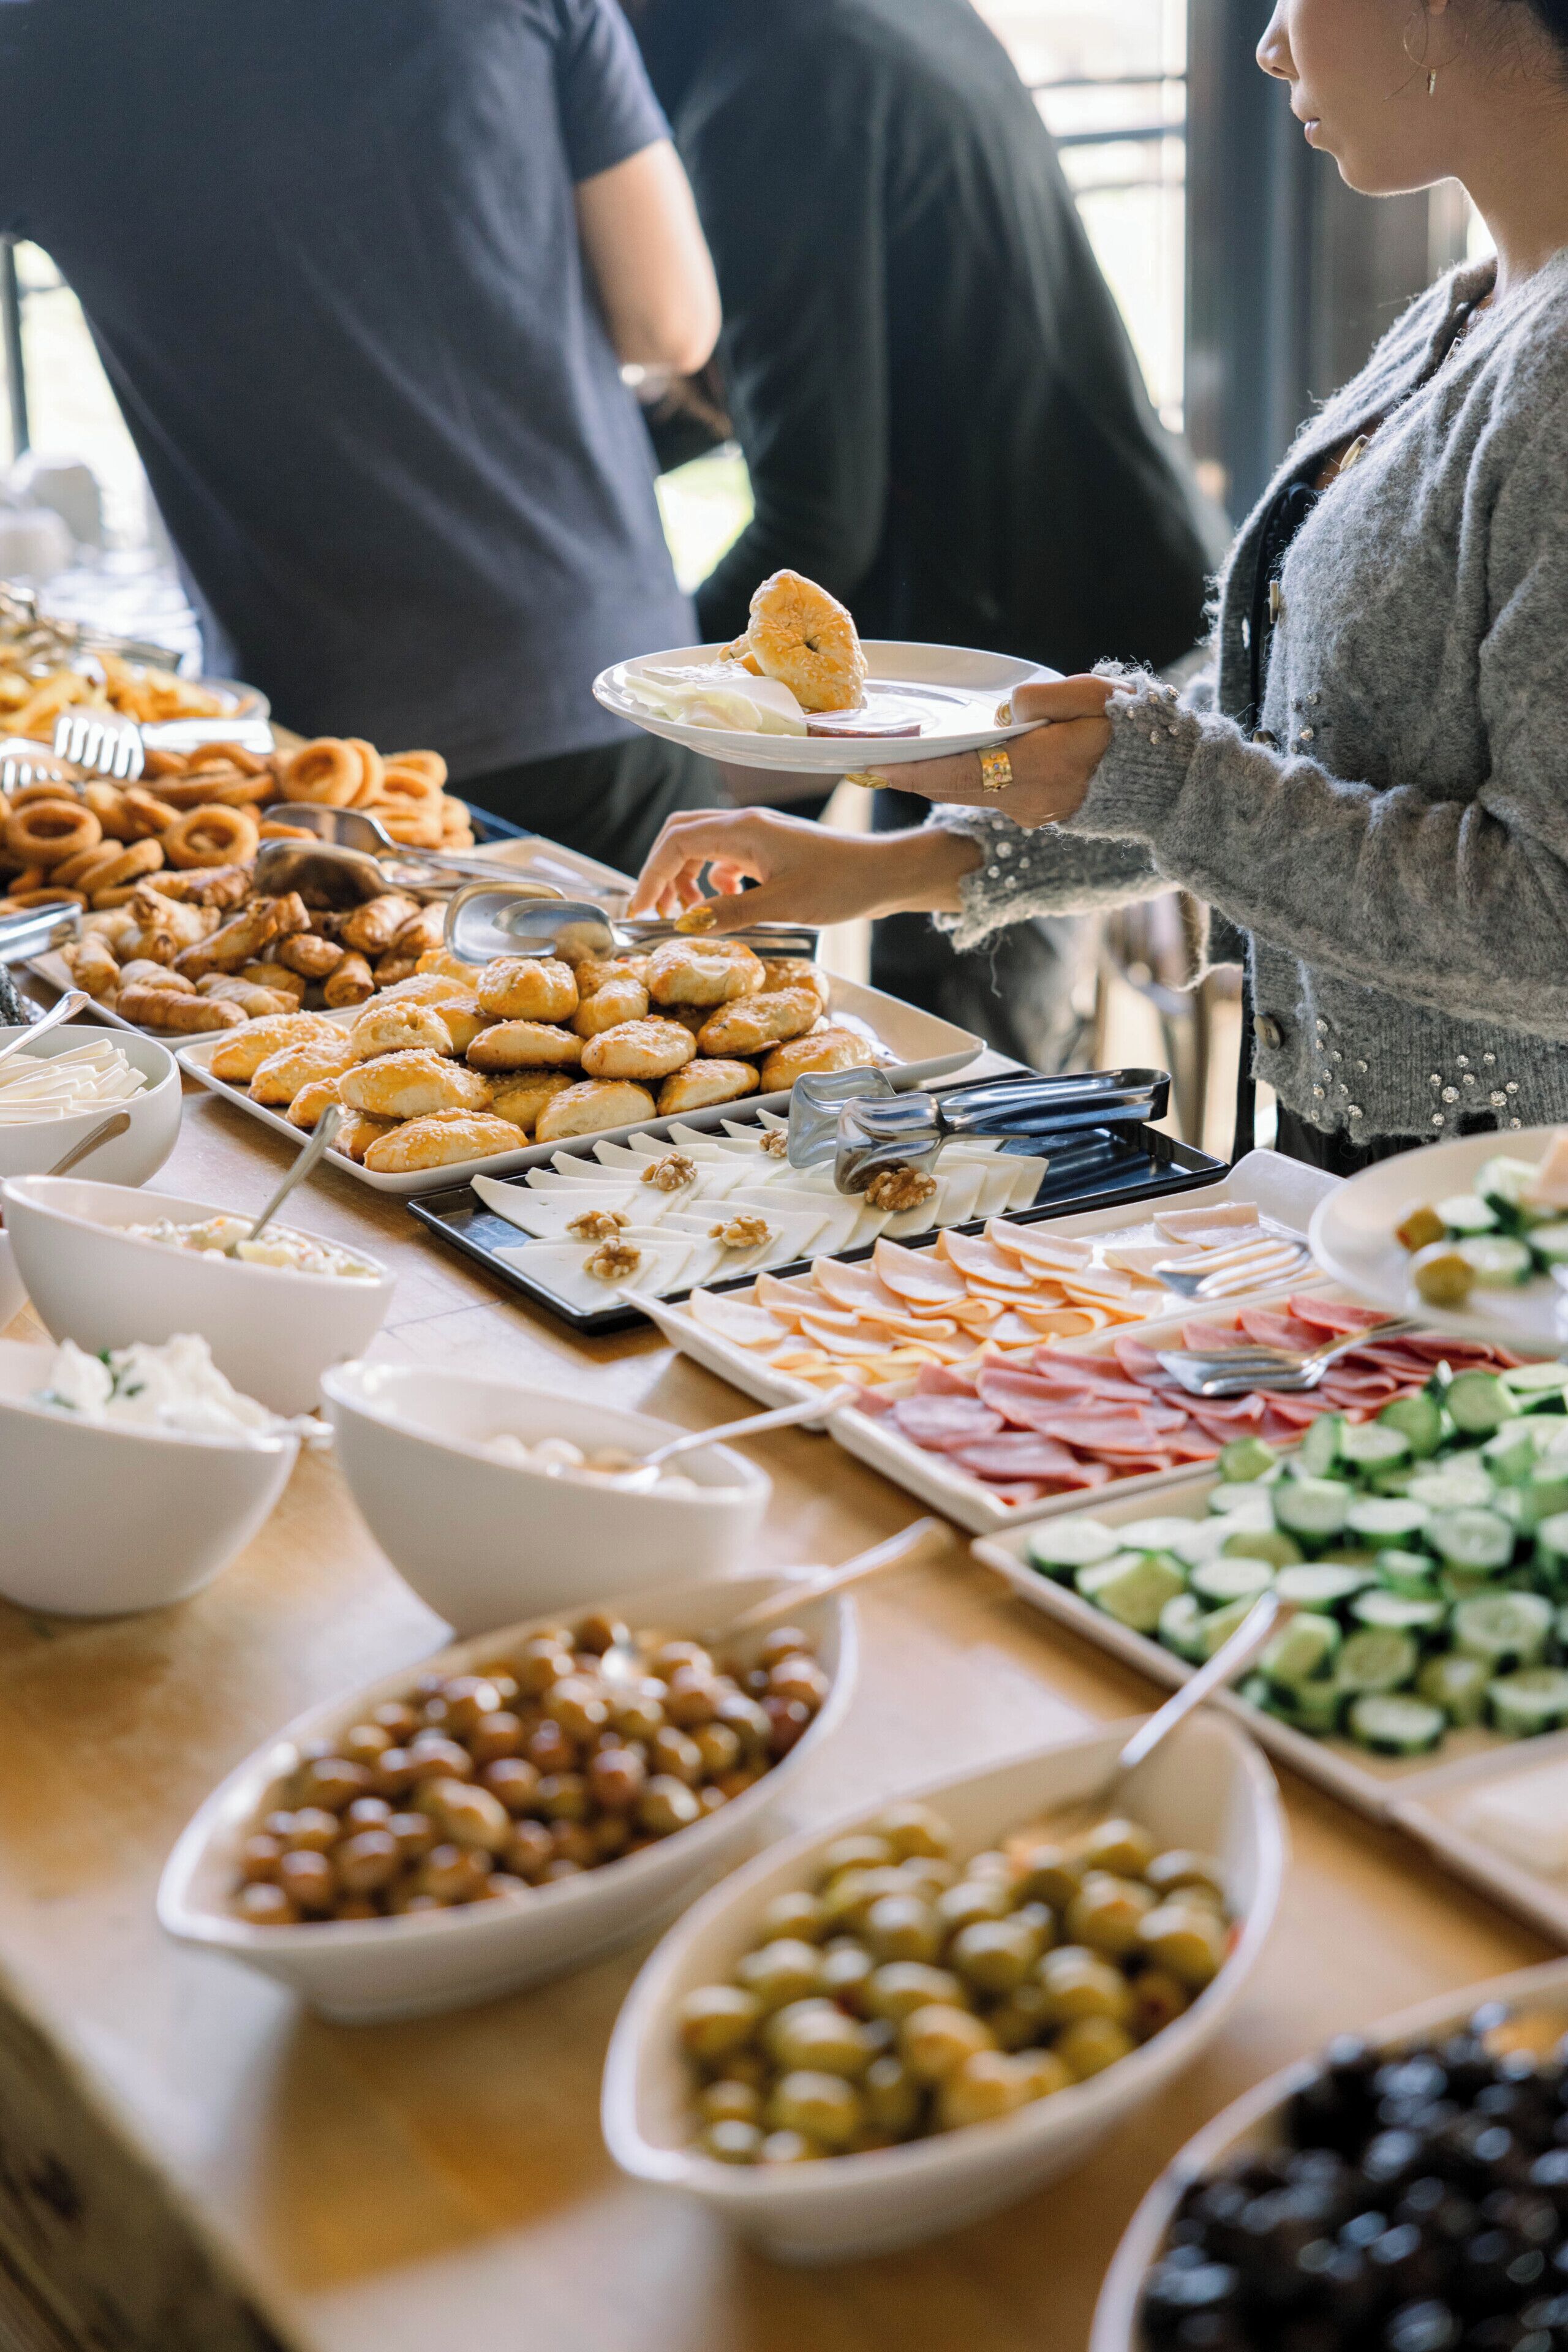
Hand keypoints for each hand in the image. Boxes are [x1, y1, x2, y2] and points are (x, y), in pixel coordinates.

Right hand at [628, 806, 979, 930]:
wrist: (886, 873)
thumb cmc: (842, 884)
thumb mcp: (783, 905)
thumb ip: (730, 913)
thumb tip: (684, 922)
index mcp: (744, 830)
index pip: (676, 843)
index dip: (649, 875)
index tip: (638, 911)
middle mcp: (746, 825)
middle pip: (682, 835)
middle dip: (661, 871)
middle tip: (654, 912)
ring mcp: (759, 835)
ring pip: (702, 844)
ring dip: (685, 875)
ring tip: (687, 911)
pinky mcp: (772, 849)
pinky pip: (726, 855)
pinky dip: (712, 878)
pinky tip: (724, 901)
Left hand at [880, 674, 1114, 827]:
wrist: (1169, 781)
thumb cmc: (1135, 729)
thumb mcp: (1095, 695)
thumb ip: (1044, 697)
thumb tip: (1006, 709)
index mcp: (1038, 766)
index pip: (958, 770)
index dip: (913, 768)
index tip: (874, 763)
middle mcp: (1027, 799)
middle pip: (953, 787)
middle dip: (912, 776)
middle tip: (872, 760)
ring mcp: (1033, 813)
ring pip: (970, 794)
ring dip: (937, 780)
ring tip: (901, 761)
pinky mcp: (1040, 816)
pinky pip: (992, 798)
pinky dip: (968, 782)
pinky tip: (953, 765)